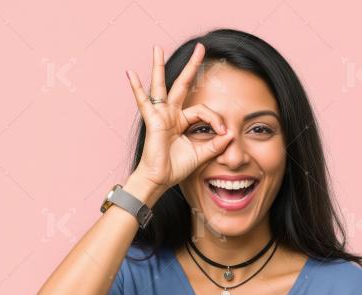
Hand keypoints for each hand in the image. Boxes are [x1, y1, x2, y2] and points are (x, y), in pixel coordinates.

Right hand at [125, 43, 232, 190]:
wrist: (159, 180)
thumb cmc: (175, 168)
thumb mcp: (202, 154)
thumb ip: (216, 144)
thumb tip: (231, 134)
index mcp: (181, 121)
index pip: (203, 111)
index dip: (216, 119)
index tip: (224, 133)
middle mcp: (170, 114)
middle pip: (182, 85)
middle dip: (191, 66)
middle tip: (200, 47)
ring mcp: (160, 115)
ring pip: (161, 86)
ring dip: (159, 66)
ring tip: (157, 48)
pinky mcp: (153, 120)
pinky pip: (144, 101)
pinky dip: (136, 88)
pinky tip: (130, 74)